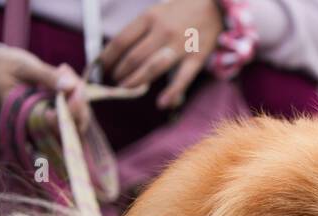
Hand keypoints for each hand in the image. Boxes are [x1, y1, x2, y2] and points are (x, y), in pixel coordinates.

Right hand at [0, 44, 90, 130]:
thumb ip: (45, 76)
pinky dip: (75, 86)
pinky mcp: (58, 106)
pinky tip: (63, 69)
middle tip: (66, 72)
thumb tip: (71, 85)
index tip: (75, 88)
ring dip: (78, 91)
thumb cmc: (2, 66)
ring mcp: (53, 115)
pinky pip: (76, 103)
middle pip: (75, 123)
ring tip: (62, 69)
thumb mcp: (21, 67)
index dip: (72, 111)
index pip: (58, 125)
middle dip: (79, 99)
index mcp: (29, 118)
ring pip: (79, 114)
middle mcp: (43, 122)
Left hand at [98, 0, 223, 109]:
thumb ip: (142, 30)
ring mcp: (180, 46)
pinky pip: (182, 79)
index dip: (108, 57)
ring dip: (137, 81)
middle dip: (121, 72)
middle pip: (134, 57)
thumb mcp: (157, 12)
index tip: (102, 66)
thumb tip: (123, 51)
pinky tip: (161, 103)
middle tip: (115, 80)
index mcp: (150, 18)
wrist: (215, 7)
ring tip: (127, 88)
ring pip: (152, 68)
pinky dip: (171, 93)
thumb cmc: (182, 10)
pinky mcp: (196, 58)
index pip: (121, 41)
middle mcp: (163, 32)